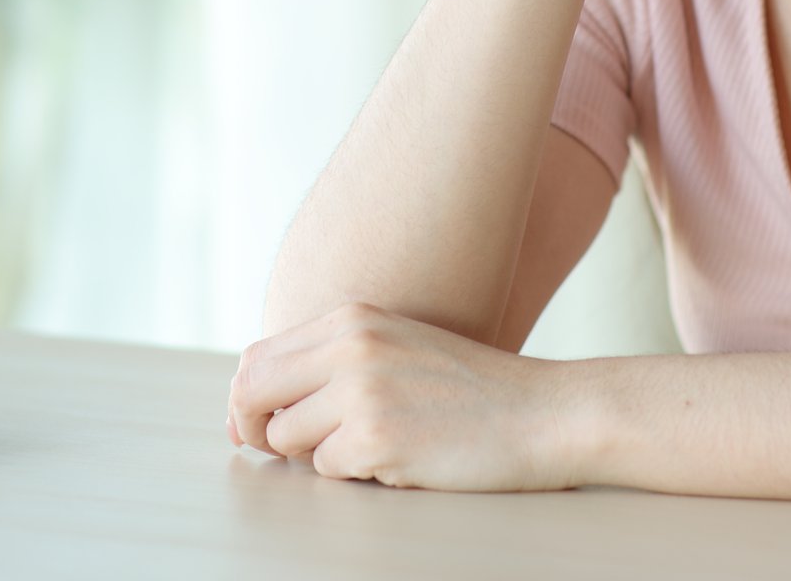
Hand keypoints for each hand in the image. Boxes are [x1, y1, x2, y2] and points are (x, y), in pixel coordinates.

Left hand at [226, 301, 584, 490]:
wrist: (544, 412)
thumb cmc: (473, 390)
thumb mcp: (397, 347)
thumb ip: (334, 361)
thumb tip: (257, 407)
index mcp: (352, 317)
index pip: (258, 356)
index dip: (246, 398)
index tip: (255, 426)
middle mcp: (349, 345)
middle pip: (251, 391)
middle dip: (253, 428)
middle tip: (278, 450)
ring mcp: (361, 390)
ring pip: (286, 438)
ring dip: (318, 455)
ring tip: (372, 446)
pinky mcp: (375, 437)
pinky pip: (327, 470)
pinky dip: (356, 474)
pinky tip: (401, 459)